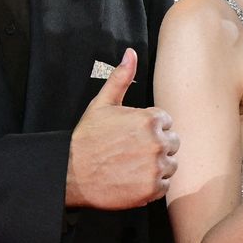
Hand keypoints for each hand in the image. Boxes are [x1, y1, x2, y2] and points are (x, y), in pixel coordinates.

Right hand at [66, 48, 179, 209]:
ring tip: (130, 166)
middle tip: (130, 152)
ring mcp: (156, 167)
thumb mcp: (102, 104)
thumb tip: (130, 53)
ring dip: (156, 166)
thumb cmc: (86, 139)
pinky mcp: (153, 189)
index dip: (149, 129)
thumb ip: (121, 78)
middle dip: (155, 147)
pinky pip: (165, 185)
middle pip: (172, 143)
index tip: (130, 136)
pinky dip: (152, 185)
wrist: (69, 175)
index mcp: (150, 119)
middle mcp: (157, 143)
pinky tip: (132, 180)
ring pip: (171, 164)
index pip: (166, 122)